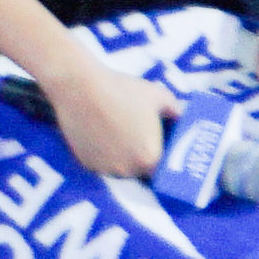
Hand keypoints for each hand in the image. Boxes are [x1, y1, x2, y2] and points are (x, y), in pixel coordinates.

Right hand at [39, 55, 173, 182]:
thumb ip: (175, 112)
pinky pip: (101, 164)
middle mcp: (127, 170)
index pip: (163, 170)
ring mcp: (104, 168)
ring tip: (120, 134)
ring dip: (122, 157)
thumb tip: (179, 118)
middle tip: (139, 137)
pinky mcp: (85, 163)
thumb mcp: (159, 96)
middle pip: (141, 171)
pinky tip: (103, 134)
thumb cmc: (122, 90)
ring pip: (120, 168)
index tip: (160, 145)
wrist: (79, 87)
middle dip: (142, 157)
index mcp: (150, 158)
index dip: (163, 157)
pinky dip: (104, 154)